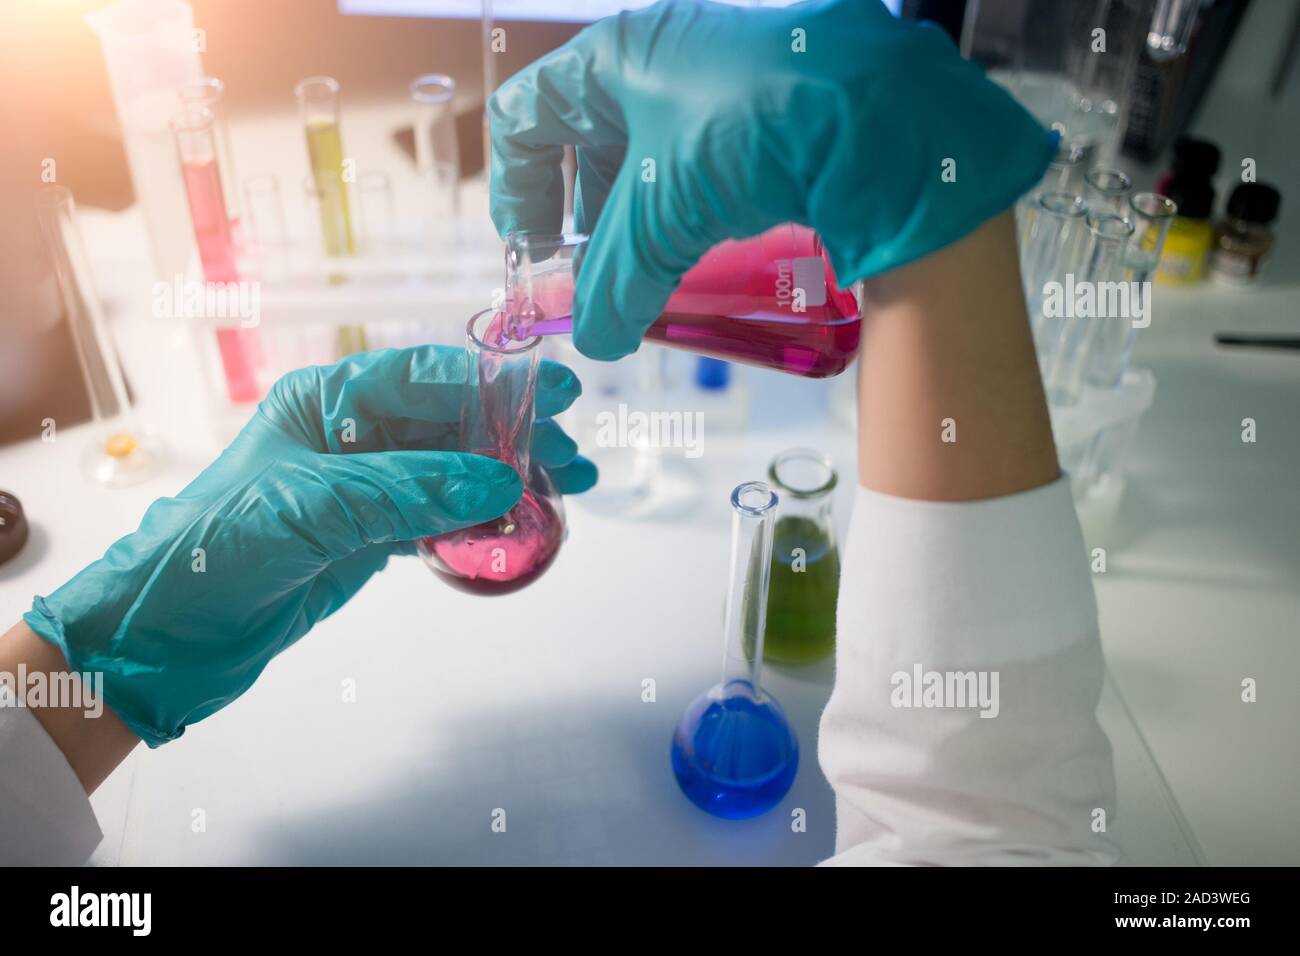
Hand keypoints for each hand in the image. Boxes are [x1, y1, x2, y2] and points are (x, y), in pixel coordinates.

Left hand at [24, 346, 594, 746]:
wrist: (167, 635)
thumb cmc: (218, 547)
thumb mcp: (316, 505)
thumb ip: (410, 489)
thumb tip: (502, 481)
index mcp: (328, 399)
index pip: (426, 375)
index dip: (495, 381)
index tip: (557, 391)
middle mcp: (350, 433)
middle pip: (451, 421)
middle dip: (515, 434)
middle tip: (571, 457)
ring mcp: (363, 486)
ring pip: (453, 470)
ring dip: (508, 479)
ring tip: (564, 491)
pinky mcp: (369, 535)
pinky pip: (439, 517)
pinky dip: (480, 522)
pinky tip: (518, 526)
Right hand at [489, 0, 1054, 359]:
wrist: (883, 115)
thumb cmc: (749, 130)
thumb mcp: (662, 216)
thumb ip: (614, 283)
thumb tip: (595, 338)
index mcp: (615, 59)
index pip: (526, 116)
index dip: (516, 187)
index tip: (532, 250)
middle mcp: (664, 60)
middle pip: (591, 143)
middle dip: (588, 220)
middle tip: (598, 278)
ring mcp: (722, 84)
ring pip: (654, 161)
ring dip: (645, 226)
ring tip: (655, 279)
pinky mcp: (771, 113)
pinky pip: (709, 167)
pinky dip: (696, 217)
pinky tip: (709, 258)